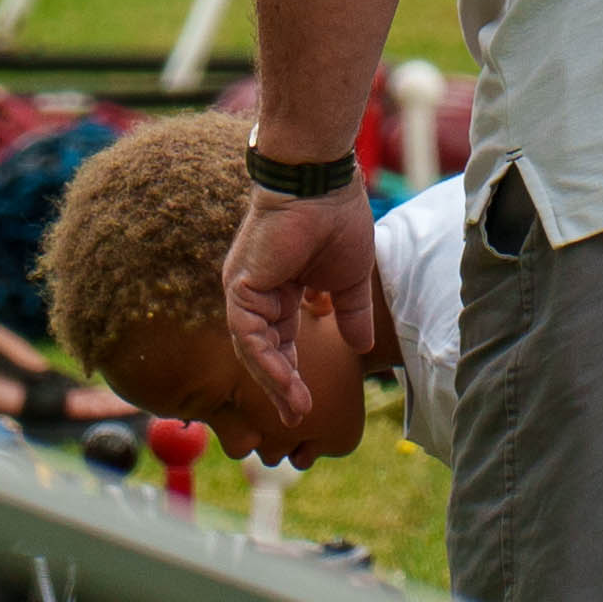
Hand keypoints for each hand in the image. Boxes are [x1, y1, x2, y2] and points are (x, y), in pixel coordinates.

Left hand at [215, 181, 384, 459]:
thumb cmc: (336, 219)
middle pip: (265, 350)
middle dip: (282, 385)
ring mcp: (245, 290)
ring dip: (276, 381)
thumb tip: (361, 345)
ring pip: (254, 349)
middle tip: (297, 417)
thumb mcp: (349, 279)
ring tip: (296, 409)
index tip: (307, 403)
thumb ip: (351, 312)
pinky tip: (287, 382)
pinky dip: (267, 361)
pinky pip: (249, 335)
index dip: (294, 372)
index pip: (282, 340)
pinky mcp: (241, 286)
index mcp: (279, 289)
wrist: (321, 183)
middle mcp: (257, 292)